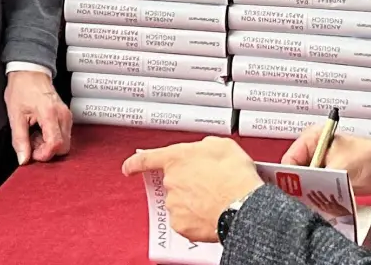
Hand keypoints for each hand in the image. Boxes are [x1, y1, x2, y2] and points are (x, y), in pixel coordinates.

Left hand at [5, 70, 71, 164]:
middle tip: (31, 143)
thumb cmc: (22, 89)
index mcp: (50, 114)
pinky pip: (63, 134)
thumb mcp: (15, 116)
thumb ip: (19, 140)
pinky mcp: (66, 115)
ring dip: (49, 144)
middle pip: (63, 146)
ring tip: (34, 134)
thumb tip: (23, 159)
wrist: (30, 73)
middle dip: (47, 150)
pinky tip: (39, 130)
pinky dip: (51, 138)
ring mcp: (66, 115)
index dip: (44, 154)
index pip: (55, 144)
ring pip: (64, 142)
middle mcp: (62, 115)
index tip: (32, 153)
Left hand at [122, 137, 263, 243]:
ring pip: (180, 202)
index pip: (146, 159)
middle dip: (188, 183)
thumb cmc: (234, 176)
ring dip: (194, 200)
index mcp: (177, 158)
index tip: (128, 167)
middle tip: (210, 183)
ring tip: (216, 198)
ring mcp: (174, 204)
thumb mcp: (222, 145)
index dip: (135, 163)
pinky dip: (196, 218)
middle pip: (173, 182)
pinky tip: (211, 212)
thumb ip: (204, 146)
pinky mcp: (180, 225)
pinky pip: (185, 220)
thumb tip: (203, 151)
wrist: (241, 205)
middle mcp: (171, 181)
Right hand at [282, 127, 370, 197]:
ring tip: (314, 202)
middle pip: (294, 173)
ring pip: (303, 184)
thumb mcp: (342, 165)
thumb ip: (321, 175)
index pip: (289, 159)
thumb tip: (305, 188)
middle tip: (303, 199)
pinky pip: (314, 191)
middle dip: (299, 186)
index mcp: (312, 139)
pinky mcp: (325, 180)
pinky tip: (321, 204)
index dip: (288, 176)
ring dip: (308, 194)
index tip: (291, 190)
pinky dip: (317, 198)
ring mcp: (318, 166)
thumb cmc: (370, 158)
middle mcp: (312, 152)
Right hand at [307, 189, 352, 220]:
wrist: (345, 218)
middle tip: (310, 191)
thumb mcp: (333, 209)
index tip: (308, 195)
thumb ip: (331, 202)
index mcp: (324, 210)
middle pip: (318, 202)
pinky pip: (333, 201)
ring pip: (324, 201)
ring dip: (320, 196)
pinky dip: (332, 198)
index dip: (311, 199)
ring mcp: (331, 207)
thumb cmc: (339, 214)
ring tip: (317, 191)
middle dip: (314, 196)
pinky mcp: (336, 206)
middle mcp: (326, 208)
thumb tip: (331, 195)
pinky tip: (330, 194)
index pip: (316, 204)